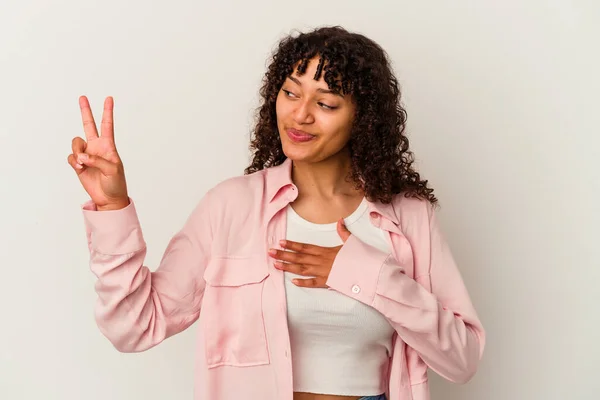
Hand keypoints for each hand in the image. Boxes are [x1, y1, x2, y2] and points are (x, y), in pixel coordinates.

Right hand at [67, 96, 128, 210]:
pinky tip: (80, 169)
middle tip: (83, 97)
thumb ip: (97, 160)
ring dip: (77, 151)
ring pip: (75, 143)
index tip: (109, 98)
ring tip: (83, 163)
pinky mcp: (78, 164)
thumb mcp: (112, 170)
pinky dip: (74, 162)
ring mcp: (87, 155)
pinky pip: (71, 157)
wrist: (109, 198)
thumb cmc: (116, 183)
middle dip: (85, 111)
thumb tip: (81, 156)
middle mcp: (96, 147)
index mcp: (109, 146)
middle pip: (89, 125)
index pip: (107, 125)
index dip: (107, 112)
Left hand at [268, 219, 351, 287]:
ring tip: (276, 264)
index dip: (292, 244)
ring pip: (302, 269)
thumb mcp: (351, 241)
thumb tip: (340, 220)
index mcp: (325, 251)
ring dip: (288, 267)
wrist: (366, 269)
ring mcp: (323, 272)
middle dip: (284, 254)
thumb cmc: (358, 256)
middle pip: (299, 257)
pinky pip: (313, 283)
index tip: (280, 242)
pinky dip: (303, 283)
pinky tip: (293, 282)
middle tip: (270, 252)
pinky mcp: (327, 282)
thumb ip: (343, 232)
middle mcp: (321, 261)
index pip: (305, 247)